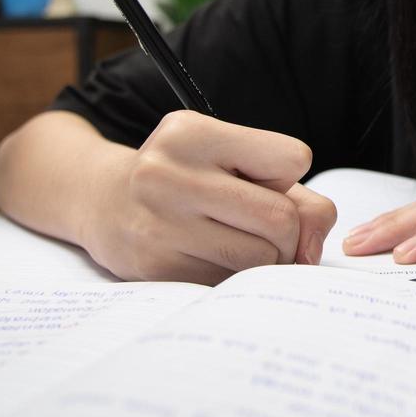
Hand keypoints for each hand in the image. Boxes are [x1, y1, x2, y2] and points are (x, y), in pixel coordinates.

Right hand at [79, 110, 336, 284]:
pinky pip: (229, 284)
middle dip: (287, 231)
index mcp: (193, 133)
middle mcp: (169, 174)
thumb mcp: (233, 160)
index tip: (262, 180)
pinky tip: (212, 259)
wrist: (104, 202)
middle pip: (279, 217)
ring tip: (240, 244)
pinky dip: (236, 279)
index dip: (287, 176)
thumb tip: (311, 251)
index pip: (293, 158)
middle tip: (265, 229)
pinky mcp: (155, 267)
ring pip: (260, 258)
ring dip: (266, 260)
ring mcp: (159, 223)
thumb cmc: (187, 178)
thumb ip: (297, 196)